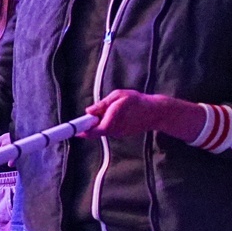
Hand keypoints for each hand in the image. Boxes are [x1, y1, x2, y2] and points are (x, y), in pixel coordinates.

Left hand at [84, 90, 201, 140]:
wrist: (156, 112)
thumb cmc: (138, 101)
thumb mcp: (119, 95)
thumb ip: (103, 104)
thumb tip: (88, 111)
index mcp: (114, 118)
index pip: (96, 130)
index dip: (84, 131)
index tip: (75, 131)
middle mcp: (116, 129)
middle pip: (96, 132)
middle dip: (89, 125)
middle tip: (89, 117)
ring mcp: (119, 134)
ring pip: (102, 131)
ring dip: (99, 123)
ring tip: (109, 111)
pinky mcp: (121, 134)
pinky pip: (109, 130)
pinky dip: (106, 124)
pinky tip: (115, 116)